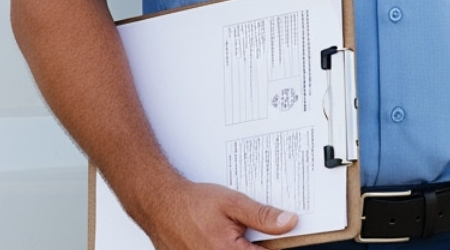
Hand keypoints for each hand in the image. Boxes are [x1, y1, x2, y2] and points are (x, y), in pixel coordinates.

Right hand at [130, 176, 298, 249]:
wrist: (160, 205)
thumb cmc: (192, 204)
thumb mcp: (233, 203)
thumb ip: (263, 216)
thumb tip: (289, 222)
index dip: (278, 245)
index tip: (285, 238)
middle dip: (257, 244)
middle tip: (249, 230)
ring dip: (240, 245)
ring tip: (233, 232)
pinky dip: (226, 247)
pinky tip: (222, 236)